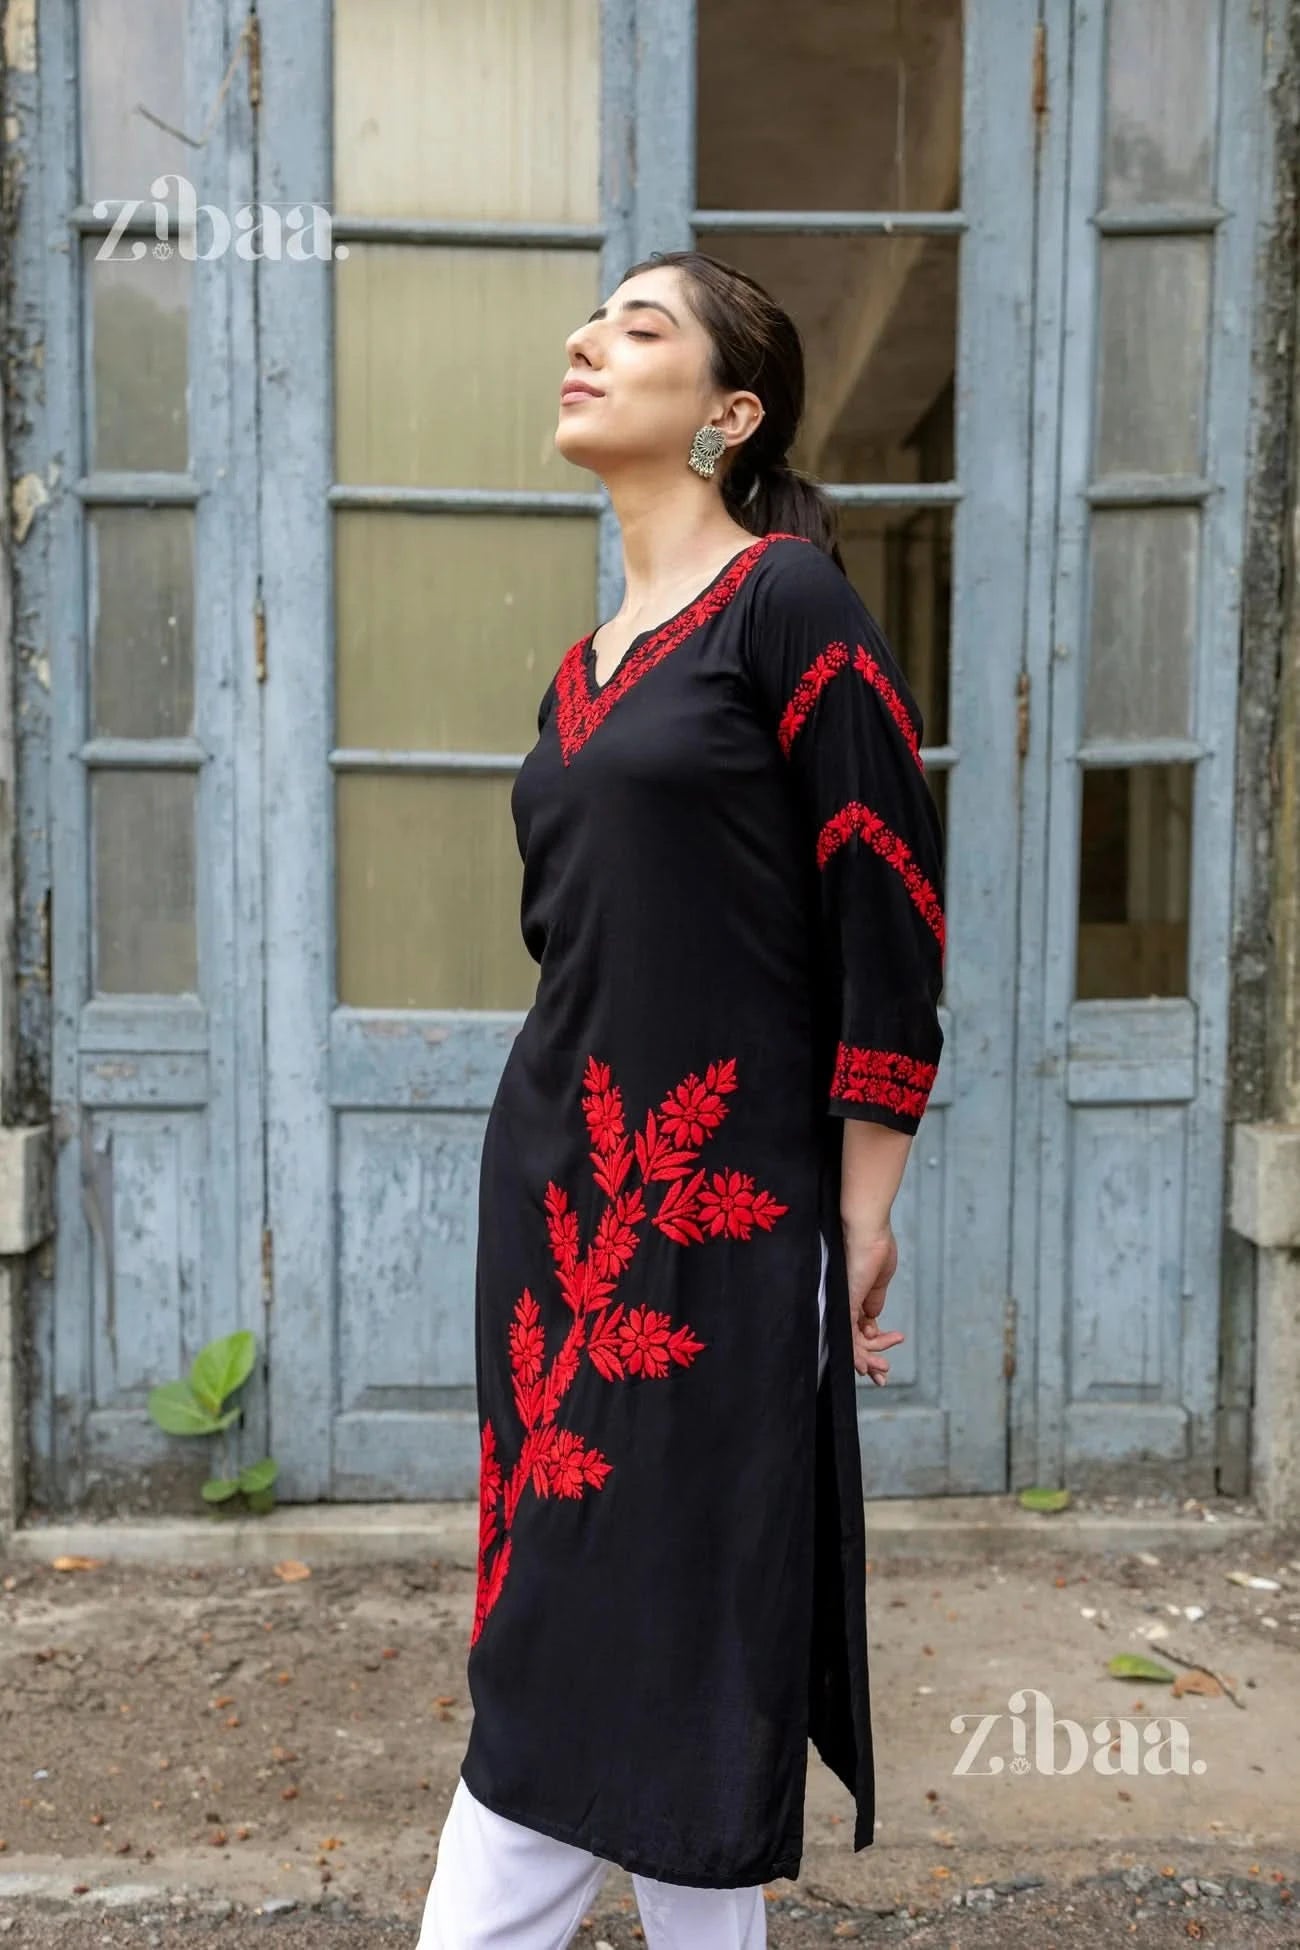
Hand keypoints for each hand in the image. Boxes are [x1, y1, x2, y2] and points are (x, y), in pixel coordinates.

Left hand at [842, 1218, 905, 1384]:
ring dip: (868, 1360)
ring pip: (851, 1343)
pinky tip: (865, 1367)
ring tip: (883, 1370)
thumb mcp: (879, 1280)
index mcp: (857, 1298)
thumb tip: (874, 1319)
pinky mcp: (844, 1303)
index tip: (885, 1360)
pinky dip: (856, 1354)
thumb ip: (875, 1300)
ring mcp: (844, 1304)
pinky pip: (847, 1336)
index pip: (861, 1331)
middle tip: (884, 1373)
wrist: (867, 1230)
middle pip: (856, 1341)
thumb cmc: (875, 1245)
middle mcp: (847, 1303)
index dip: (874, 1347)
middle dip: (871, 1361)